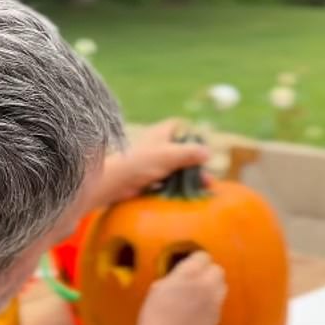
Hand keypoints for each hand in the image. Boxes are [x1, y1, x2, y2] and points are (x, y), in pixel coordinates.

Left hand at [91, 119, 208, 205]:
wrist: (115, 182)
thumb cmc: (141, 162)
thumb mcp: (170, 155)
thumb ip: (190, 153)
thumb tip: (208, 153)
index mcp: (161, 133)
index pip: (180, 128)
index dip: (192, 137)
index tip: (204, 151)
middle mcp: (156, 146)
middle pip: (180, 153)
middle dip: (195, 166)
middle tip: (208, 181)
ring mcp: (151, 163)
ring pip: (174, 170)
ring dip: (187, 180)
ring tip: (201, 191)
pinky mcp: (146, 179)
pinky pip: (165, 183)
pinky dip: (175, 189)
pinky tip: (185, 197)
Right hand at [137, 252, 226, 324]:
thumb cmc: (154, 317)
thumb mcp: (158, 288)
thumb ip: (176, 277)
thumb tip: (182, 275)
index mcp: (188, 274)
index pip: (203, 256)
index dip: (196, 261)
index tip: (190, 267)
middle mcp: (205, 285)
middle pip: (218, 270)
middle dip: (209, 273)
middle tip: (197, 280)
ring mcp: (213, 303)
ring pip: (222, 286)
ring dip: (213, 287)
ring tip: (199, 295)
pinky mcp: (216, 318)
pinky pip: (218, 304)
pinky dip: (211, 304)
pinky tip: (198, 312)